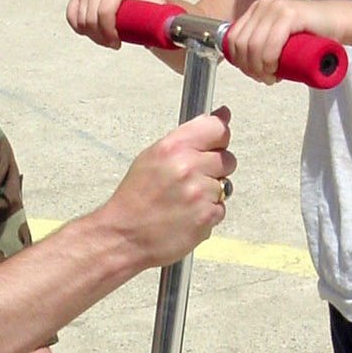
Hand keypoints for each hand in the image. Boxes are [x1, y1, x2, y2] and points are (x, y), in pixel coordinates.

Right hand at [67, 0, 169, 48]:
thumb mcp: (159, 5)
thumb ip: (163, 19)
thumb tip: (167, 35)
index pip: (105, 12)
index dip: (108, 34)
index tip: (117, 44)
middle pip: (91, 19)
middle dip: (100, 37)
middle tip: (113, 44)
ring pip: (80, 19)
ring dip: (91, 34)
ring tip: (106, 37)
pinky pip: (71, 15)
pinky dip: (78, 26)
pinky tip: (90, 31)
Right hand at [104, 107, 235, 266]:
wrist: (123, 236)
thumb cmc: (135, 199)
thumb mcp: (152, 157)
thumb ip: (189, 137)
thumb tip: (222, 116)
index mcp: (173, 148)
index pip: (217, 129)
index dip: (219, 138)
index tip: (216, 144)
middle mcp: (187, 167)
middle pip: (227, 159)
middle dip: (215, 169)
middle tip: (191, 181)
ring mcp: (199, 193)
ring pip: (226, 186)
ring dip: (210, 194)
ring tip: (184, 202)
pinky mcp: (206, 216)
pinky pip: (221, 209)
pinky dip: (207, 214)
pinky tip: (187, 216)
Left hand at [222, 0, 334, 82]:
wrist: (337, 22)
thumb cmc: (310, 35)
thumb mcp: (278, 36)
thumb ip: (261, 43)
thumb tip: (243, 63)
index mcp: (256, 10)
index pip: (231, 39)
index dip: (237, 62)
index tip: (252, 73)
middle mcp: (263, 6)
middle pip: (241, 44)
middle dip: (249, 68)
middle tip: (264, 79)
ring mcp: (276, 8)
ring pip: (254, 46)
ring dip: (259, 69)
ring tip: (271, 78)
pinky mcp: (290, 14)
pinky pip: (271, 43)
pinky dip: (269, 62)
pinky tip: (276, 70)